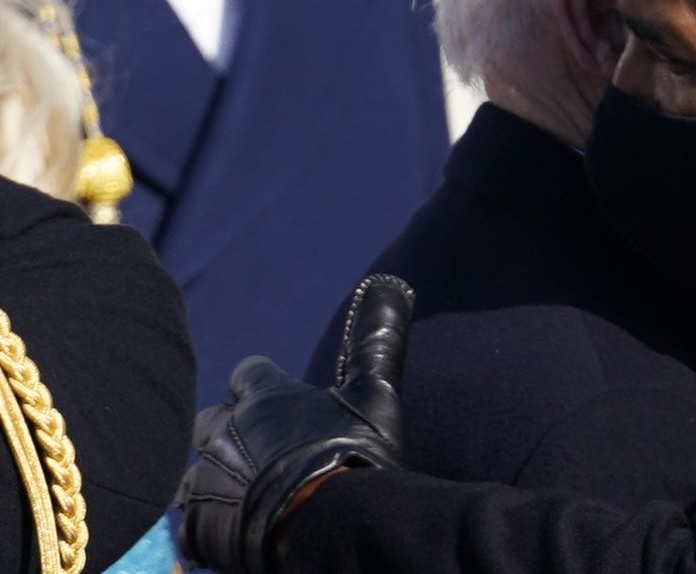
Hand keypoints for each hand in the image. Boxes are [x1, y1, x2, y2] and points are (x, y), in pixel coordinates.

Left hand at [177, 274, 414, 573]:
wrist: (323, 524)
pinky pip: (188, 524)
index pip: (248, 373)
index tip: (274, 396)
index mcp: (265, 397)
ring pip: (193, 472)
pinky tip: (226, 528)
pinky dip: (205, 524)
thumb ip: (376, 342)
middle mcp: (226, 431)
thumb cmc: (352, 454)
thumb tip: (390, 284)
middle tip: (257, 447)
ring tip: (240, 492)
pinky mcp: (199, 525)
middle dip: (228, 429)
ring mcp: (207, 480)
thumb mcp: (375, 392)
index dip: (260, 383)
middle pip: (210, 420)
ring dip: (214, 477)